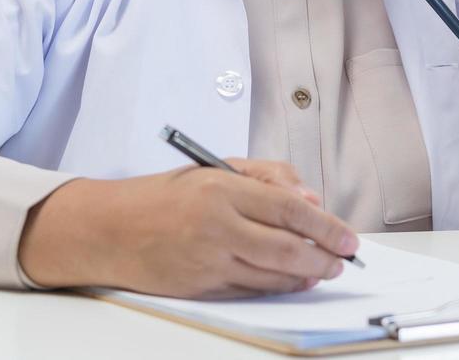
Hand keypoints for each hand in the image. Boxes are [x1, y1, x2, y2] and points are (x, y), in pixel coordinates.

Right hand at [19, 158, 358, 297]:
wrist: (109, 229)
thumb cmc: (166, 195)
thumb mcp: (218, 168)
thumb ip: (269, 178)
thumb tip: (312, 201)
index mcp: (223, 188)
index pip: (290, 209)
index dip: (326, 226)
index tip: (348, 237)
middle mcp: (216, 225)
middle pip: (286, 247)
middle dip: (323, 256)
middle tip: (343, 259)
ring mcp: (207, 259)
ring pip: (271, 274)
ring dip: (305, 276)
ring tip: (324, 271)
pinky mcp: (198, 286)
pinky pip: (248, 289)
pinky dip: (276, 288)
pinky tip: (294, 282)